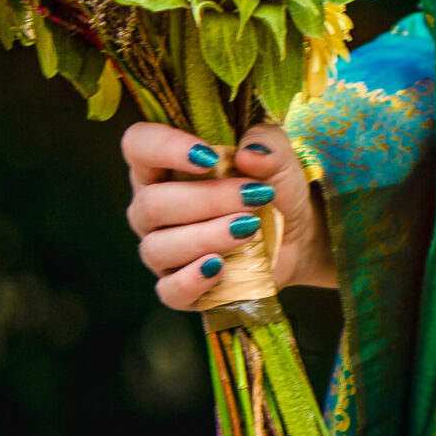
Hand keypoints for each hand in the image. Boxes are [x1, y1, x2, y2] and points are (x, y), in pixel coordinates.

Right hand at [122, 120, 334, 310]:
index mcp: (163, 166)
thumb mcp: (280, 158)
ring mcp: (162, 250)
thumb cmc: (271, 188)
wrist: (298, 237)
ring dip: (207, 236)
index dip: (164, 146)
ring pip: (157, 247)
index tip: (208, 156)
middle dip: (207, 199)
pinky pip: (169, 290)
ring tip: (249, 228)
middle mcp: (152, 208)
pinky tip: (220, 267)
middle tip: (253, 197)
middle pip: (151, 203)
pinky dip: (192, 280)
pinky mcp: (179, 287)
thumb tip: (248, 154)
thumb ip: (267, 144)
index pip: (138, 145)